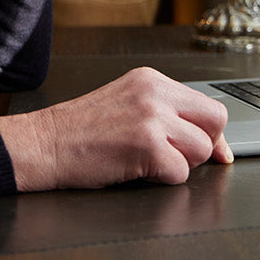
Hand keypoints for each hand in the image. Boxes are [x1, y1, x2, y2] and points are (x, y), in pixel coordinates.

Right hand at [0, 67, 233, 190]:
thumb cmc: (80, 130)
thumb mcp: (126, 103)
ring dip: (180, 164)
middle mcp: (155, 93)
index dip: (212, 133)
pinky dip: (163, 179)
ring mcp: (152, 118)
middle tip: (177, 156)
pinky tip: (137, 170)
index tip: (215, 150)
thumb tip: (210, 140)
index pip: (207, 105)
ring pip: (201, 150)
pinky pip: (180, 172)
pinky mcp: (147, 146)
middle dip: (203, 146)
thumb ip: (165, 112)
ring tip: (148, 161)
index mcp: (151, 80)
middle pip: (215, 122)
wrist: (44, 143)